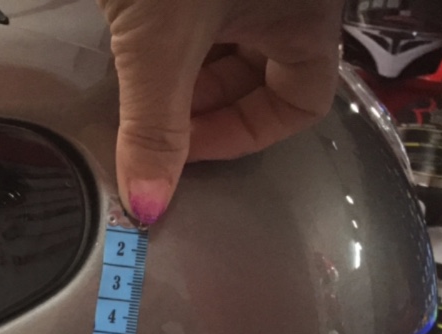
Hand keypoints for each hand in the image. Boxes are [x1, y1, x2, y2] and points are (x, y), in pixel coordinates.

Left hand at [96, 0, 342, 224]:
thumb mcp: (158, 43)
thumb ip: (155, 125)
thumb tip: (148, 207)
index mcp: (306, 17)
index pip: (301, 101)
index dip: (244, 134)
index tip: (187, 147)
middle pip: (263, 75)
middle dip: (207, 107)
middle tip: (155, 122)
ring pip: (230, 41)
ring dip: (186, 73)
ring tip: (141, 87)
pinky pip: (202, 13)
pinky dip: (172, 37)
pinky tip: (134, 43)